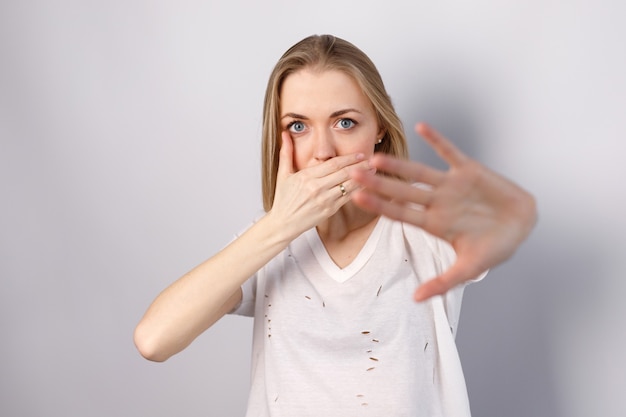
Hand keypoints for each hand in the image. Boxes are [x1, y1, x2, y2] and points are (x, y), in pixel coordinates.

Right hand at [269, 131, 370, 236]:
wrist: (283, 223)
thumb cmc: (283, 199)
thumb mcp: (283, 174)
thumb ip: (286, 153)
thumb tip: (285, 133)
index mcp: (306, 176)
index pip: (332, 164)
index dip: (348, 159)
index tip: (359, 154)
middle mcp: (316, 187)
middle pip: (343, 173)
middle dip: (360, 166)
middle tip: (372, 161)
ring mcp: (324, 200)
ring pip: (348, 186)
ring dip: (363, 178)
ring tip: (374, 171)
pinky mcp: (329, 210)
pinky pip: (347, 198)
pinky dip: (358, 191)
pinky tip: (366, 186)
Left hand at [351, 123, 536, 300]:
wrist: (523, 225)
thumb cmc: (495, 247)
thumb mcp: (470, 268)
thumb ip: (444, 282)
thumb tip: (417, 299)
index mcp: (433, 224)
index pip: (400, 213)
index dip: (379, 206)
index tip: (357, 198)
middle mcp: (436, 202)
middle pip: (402, 192)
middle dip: (379, 184)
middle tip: (354, 175)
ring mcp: (450, 185)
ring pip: (419, 173)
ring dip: (400, 165)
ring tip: (377, 157)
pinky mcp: (468, 170)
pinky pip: (450, 152)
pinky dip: (437, 140)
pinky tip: (421, 126)